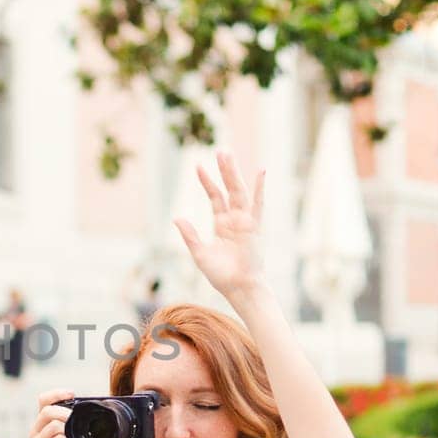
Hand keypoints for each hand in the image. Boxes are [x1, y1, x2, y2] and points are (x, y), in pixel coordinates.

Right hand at [28, 389, 81, 437]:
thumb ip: (75, 428)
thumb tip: (93, 414)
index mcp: (42, 426)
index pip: (43, 400)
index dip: (56, 393)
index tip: (72, 394)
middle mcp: (36, 433)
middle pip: (46, 410)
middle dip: (65, 410)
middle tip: (76, 417)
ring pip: (52, 424)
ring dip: (68, 426)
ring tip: (77, 437)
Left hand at [174, 150, 265, 296]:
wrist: (238, 288)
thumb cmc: (221, 275)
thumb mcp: (199, 253)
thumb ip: (190, 235)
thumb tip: (177, 218)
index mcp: (222, 224)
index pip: (215, 197)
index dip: (207, 182)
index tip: (198, 166)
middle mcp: (235, 219)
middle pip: (229, 189)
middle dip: (224, 170)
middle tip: (220, 150)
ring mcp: (246, 221)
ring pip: (240, 191)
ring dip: (234, 174)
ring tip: (228, 155)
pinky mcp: (254, 227)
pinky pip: (258, 205)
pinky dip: (260, 188)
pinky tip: (260, 172)